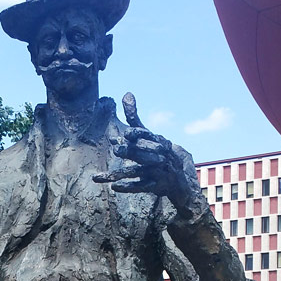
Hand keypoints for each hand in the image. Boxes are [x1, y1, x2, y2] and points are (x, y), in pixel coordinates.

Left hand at [93, 93, 192, 209]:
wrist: (179, 175)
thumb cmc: (159, 150)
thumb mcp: (148, 133)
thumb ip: (135, 117)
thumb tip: (126, 94)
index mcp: (156, 141)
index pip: (146, 136)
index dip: (137, 134)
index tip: (127, 134)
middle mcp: (156, 156)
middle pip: (141, 153)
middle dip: (130, 151)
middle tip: (116, 150)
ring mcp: (154, 172)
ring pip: (135, 172)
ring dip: (119, 174)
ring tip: (100, 176)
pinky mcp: (153, 186)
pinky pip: (139, 187)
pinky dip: (127, 187)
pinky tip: (114, 187)